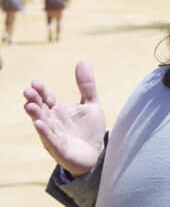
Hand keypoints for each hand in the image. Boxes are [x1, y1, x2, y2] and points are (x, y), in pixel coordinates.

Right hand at [23, 62, 106, 176]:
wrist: (97, 154)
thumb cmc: (90, 129)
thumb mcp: (91, 104)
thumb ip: (87, 85)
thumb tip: (82, 61)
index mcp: (58, 110)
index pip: (47, 98)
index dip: (41, 91)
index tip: (35, 83)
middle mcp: (53, 121)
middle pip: (41, 109)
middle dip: (34, 100)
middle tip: (28, 91)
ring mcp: (55, 135)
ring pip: (42, 124)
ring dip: (36, 115)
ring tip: (29, 105)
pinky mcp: (60, 149)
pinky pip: (50, 140)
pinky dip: (45, 132)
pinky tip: (39, 124)